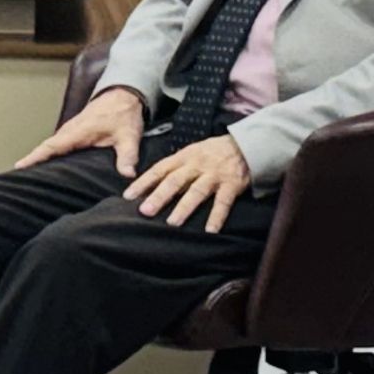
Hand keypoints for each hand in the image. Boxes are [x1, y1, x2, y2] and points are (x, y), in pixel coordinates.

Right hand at [18, 83, 145, 174]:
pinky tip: (48, 166)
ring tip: (28, 176)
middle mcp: (70, 131)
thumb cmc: (123, 114)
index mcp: (78, 131)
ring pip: (50, 146)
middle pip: (45, 148)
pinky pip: (56, 144)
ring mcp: (70, 131)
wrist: (123, 95)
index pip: (52, 146)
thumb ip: (128, 155)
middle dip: (31, 161)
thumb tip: (128, 174)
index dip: (35, 157)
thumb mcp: (129, 136)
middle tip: (17, 178)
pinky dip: (48, 154)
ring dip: (38, 158)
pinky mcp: (74, 133)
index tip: (20, 166)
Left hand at [124, 133, 255, 232]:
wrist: (245, 144)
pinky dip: (217, 216)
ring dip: (184, 208)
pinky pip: (223, 202)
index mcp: (183, 157)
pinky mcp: (232, 184)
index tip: (127, 196)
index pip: (159, 170)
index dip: (143, 182)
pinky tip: (210, 230)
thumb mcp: (190, 153)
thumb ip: (174, 168)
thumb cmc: (212, 152)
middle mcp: (196, 165)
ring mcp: (214, 175)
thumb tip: (150, 187)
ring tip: (172, 223)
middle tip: (145, 211)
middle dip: (159, 196)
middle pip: (175, 181)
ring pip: (197, 192)